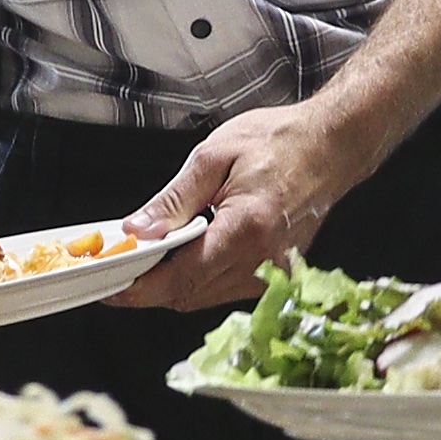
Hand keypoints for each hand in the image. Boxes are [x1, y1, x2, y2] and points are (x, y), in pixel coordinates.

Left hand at [116, 100, 370, 306]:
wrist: (332, 145)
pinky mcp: (279, 274)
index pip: (180, 278)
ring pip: (205, 297)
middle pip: (189, 296)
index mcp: (246, 229)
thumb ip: (173, 200)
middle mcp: (264, 260)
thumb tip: (137, 231)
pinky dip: (199, 278)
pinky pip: (226, 289)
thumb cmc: (281, 142)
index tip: (108, 286)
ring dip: (173, 283)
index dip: (138, 289)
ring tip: (149, 256)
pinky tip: (186, 254)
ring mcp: (274, 273)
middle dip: (148, 287)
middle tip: (119, 266)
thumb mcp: (214, 156)